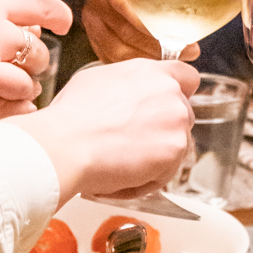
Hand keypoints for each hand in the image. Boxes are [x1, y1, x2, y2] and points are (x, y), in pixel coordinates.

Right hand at [0, 0, 71, 120]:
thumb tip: (21, 27)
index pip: (38, 7)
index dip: (58, 17)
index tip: (63, 24)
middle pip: (36, 50)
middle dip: (35, 58)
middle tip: (26, 61)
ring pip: (27, 83)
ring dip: (26, 85)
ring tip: (15, 84)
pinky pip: (5, 109)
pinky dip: (13, 108)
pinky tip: (9, 104)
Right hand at [18, 59, 197, 198]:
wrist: (66, 145)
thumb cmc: (70, 117)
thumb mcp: (95, 80)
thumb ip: (125, 84)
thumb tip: (127, 95)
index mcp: (149, 71)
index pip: (186, 76)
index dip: (179, 94)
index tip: (168, 108)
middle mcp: (169, 91)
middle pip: (183, 115)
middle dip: (163, 131)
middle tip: (134, 145)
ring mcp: (176, 120)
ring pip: (176, 146)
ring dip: (154, 159)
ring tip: (119, 165)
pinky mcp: (175, 150)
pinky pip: (167, 172)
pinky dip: (145, 181)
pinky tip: (120, 178)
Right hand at [80, 0, 198, 63]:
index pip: (121, 2)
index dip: (148, 23)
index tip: (174, 35)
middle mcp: (94, 0)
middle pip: (122, 33)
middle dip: (157, 46)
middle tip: (189, 49)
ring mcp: (93, 21)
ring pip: (118, 51)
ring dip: (150, 59)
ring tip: (179, 56)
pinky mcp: (96, 38)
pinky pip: (114, 59)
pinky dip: (138, 64)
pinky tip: (159, 61)